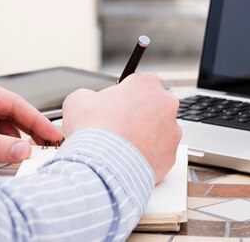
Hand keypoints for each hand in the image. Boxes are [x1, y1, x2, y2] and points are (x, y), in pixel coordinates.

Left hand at [0, 75, 62, 162]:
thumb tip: (22, 151)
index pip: (13, 103)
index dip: (35, 119)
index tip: (52, 134)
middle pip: (10, 116)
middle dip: (25, 133)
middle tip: (45, 148)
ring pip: (0, 130)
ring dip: (9, 144)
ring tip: (20, 159)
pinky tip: (2, 159)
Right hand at [62, 72, 181, 182]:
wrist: (102, 167)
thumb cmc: (93, 131)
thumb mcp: (78, 100)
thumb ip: (89, 95)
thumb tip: (89, 101)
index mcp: (147, 84)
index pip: (138, 83)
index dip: (124, 95)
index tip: (115, 105)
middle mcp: (166, 104)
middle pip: (152, 106)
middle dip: (137, 115)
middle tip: (118, 126)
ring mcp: (172, 131)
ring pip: (158, 130)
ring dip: (144, 135)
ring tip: (122, 146)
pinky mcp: (171, 155)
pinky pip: (159, 153)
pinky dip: (147, 156)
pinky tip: (129, 159)